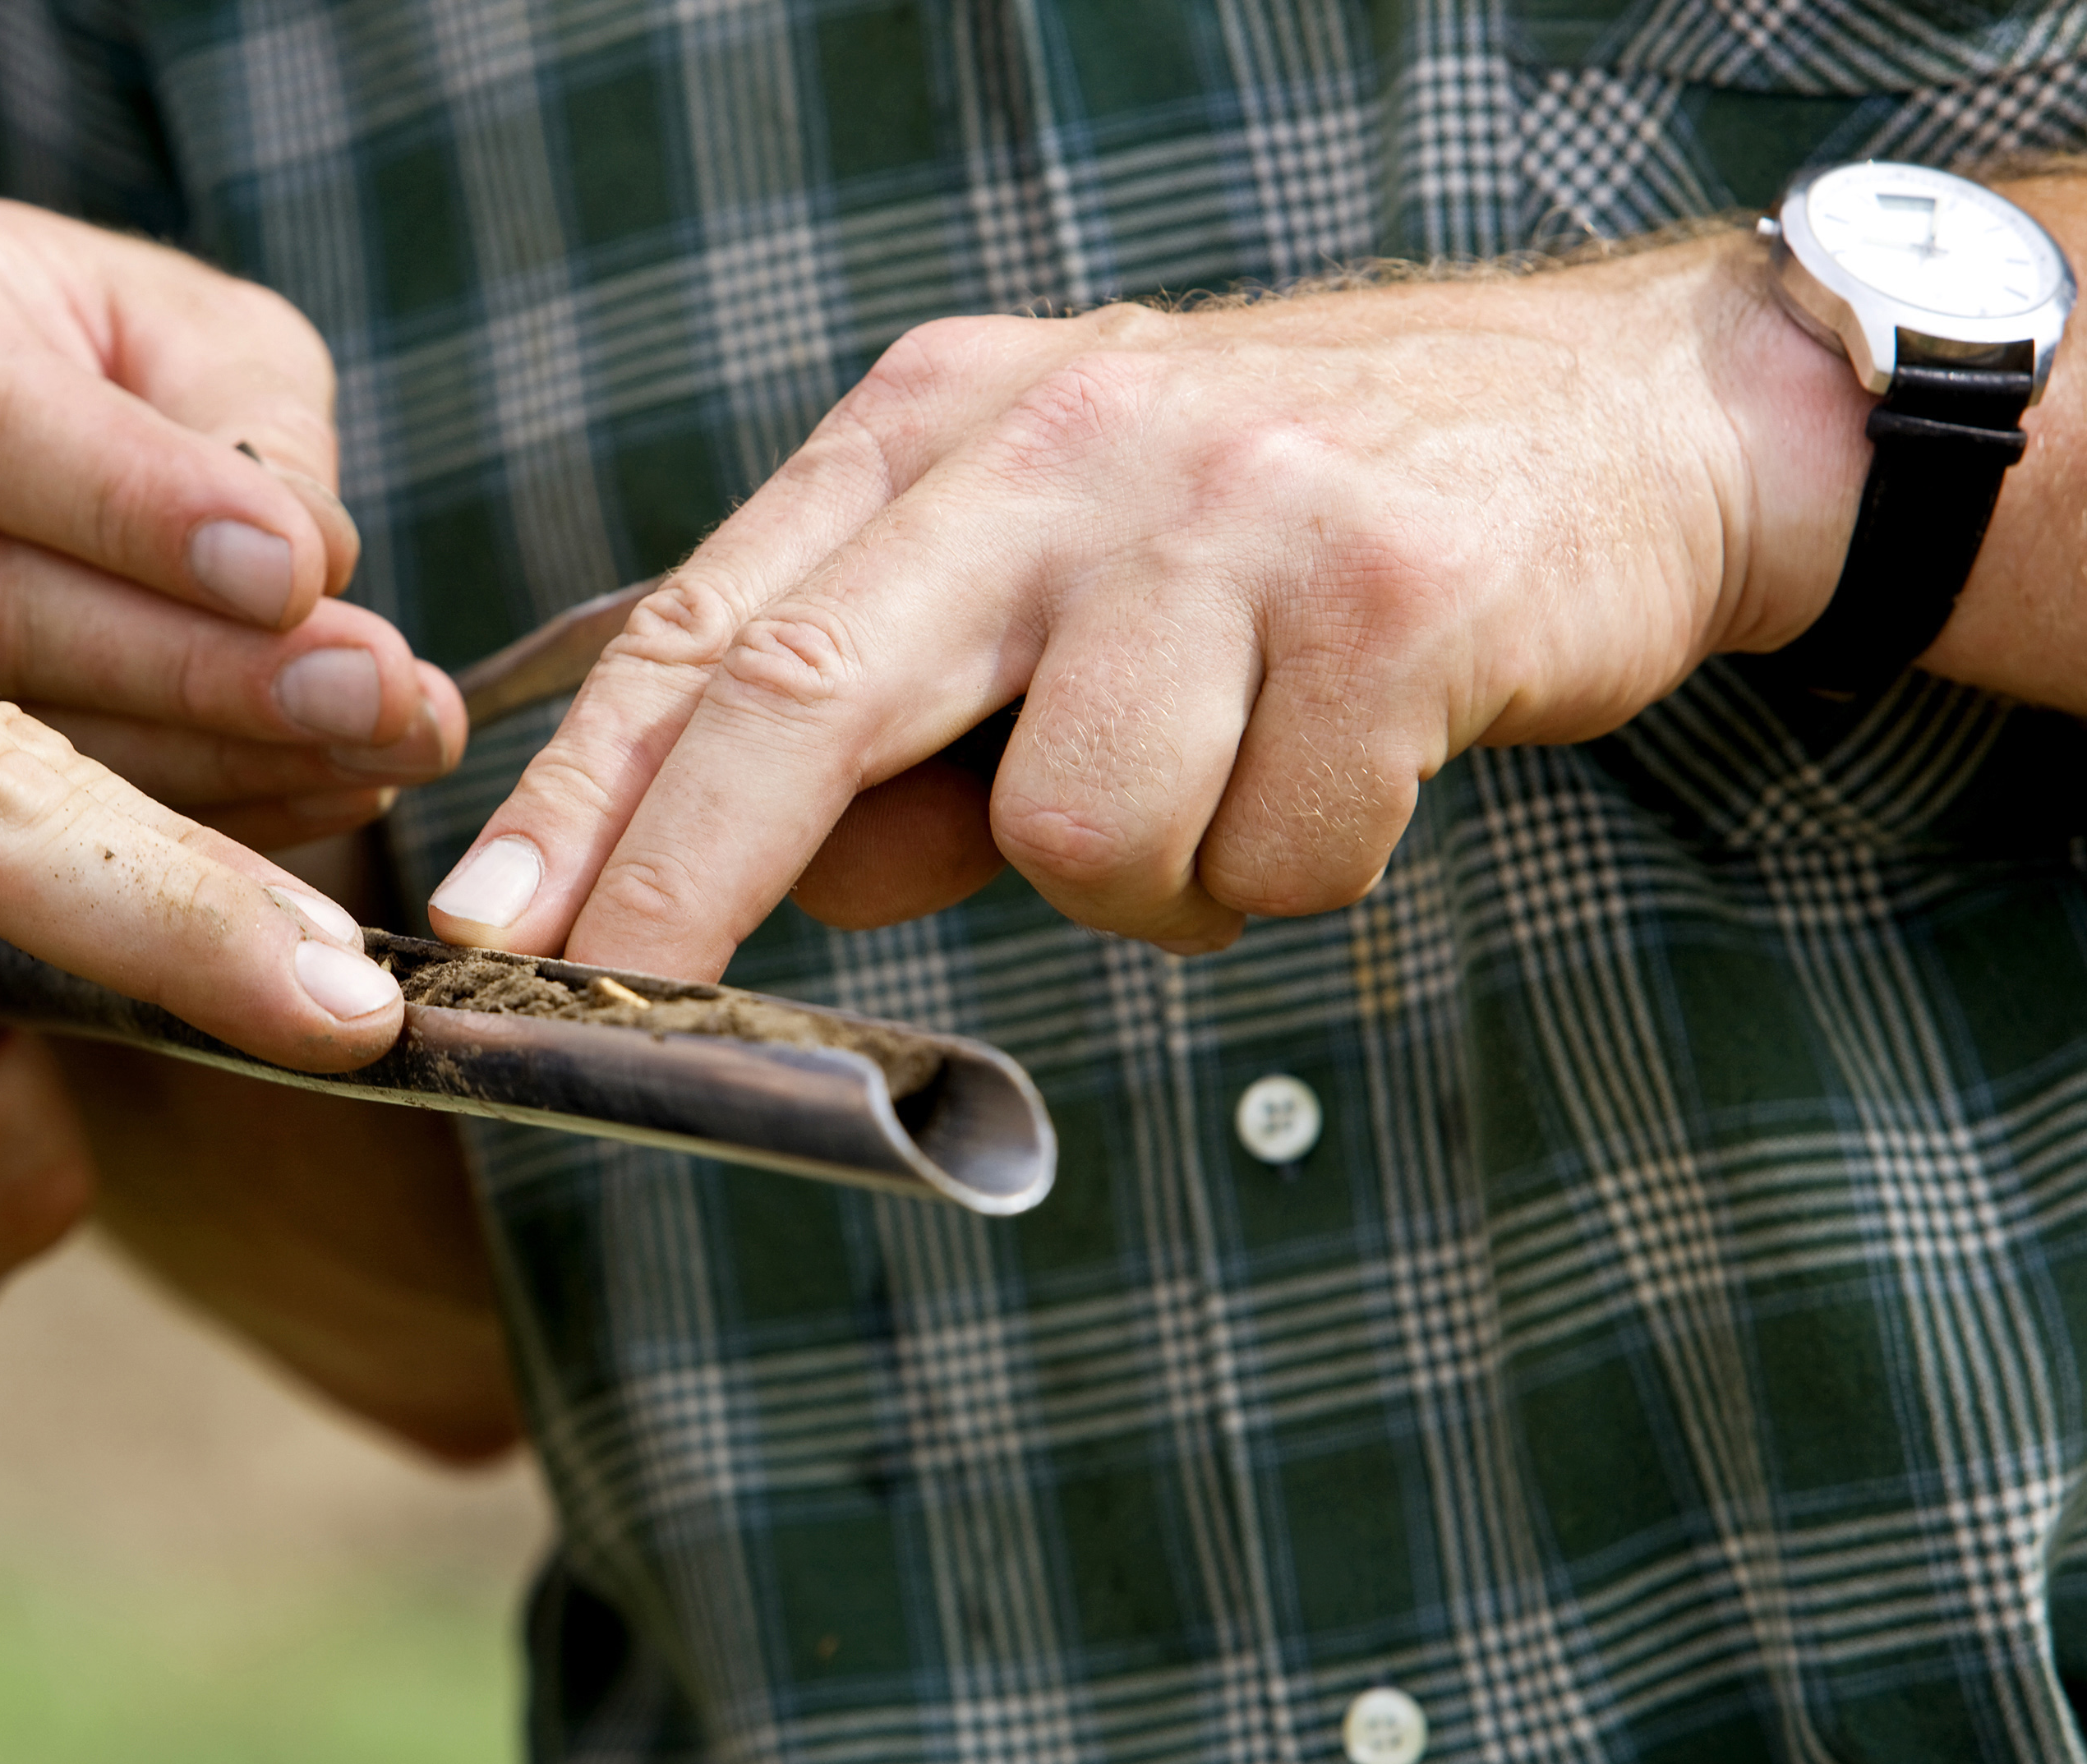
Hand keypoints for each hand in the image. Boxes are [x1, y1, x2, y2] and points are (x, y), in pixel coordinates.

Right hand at [0, 188, 464, 852]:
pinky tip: (317, 797)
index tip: (299, 569)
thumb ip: (249, 429)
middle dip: (205, 666)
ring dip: (220, 758)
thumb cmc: (104, 349)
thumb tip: (304, 572)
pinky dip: (188, 814)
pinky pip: (4, 809)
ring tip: (383, 752)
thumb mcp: (195, 332)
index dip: (137, 510)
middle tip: (382, 697)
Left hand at [423, 232, 1875, 976]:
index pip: (712, 629)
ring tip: (1236, 776)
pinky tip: (1351, 753)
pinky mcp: (1385, 602)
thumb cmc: (1283, 524)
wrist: (1611, 414)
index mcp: (944, 428)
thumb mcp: (1057, 571)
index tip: (493, 931)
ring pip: (1075, 833)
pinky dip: (1296, 866)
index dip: (587, 798)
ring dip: (1145, 881)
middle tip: (615, 1009)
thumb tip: (793, 879)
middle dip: (687, 887)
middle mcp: (1058, 445)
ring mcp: (1222, 513)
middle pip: (807, 702)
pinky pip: (1270, 860)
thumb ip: (910, 723)